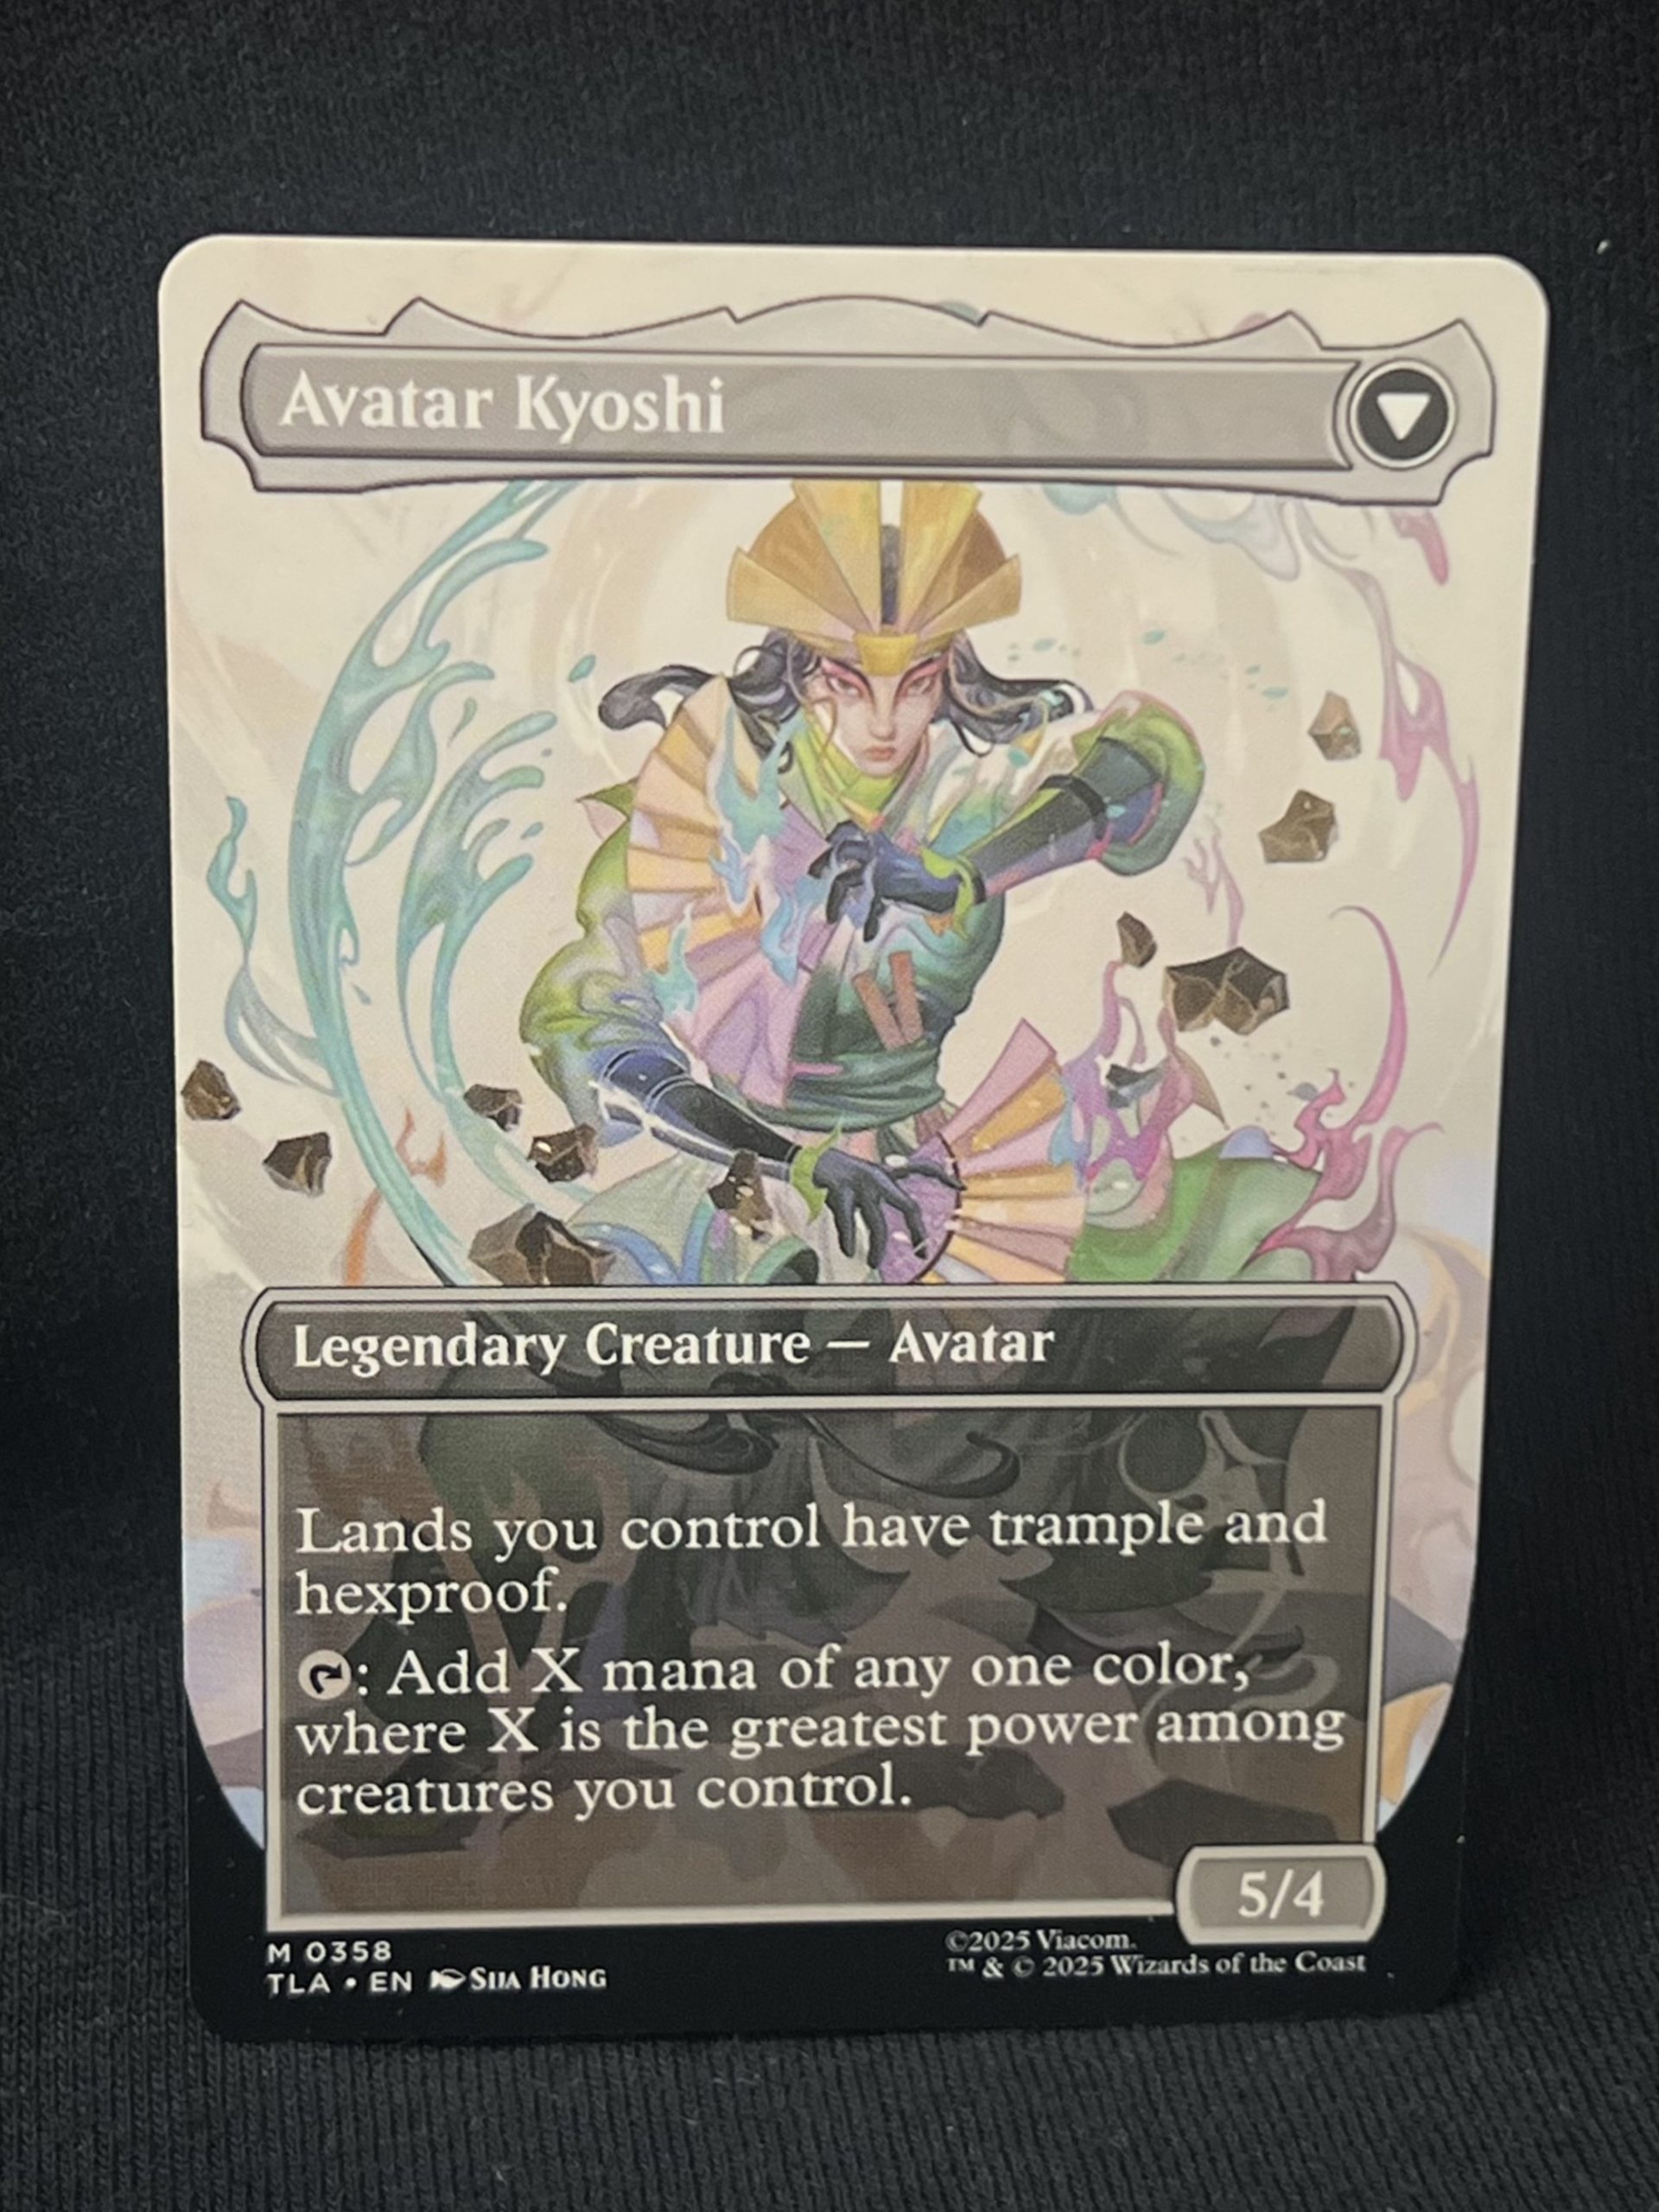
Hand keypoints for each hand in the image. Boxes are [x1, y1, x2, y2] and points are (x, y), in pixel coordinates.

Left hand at [807, 822, 957, 939]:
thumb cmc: (920, 877)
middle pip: (841, 852)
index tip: (828, 841)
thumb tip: (855, 878)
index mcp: (880, 843)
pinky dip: (871, 924)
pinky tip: (869, 937)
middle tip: (813, 875)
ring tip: (831, 918)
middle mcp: (877, 852)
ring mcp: (878, 868)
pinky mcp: (883, 886)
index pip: (853, 828)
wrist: (942, 885)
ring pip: (844, 881)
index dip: (838, 833)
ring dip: (834, 901)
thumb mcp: (897, 863)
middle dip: (823, 863)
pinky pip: (871, 907)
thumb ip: (877, 864)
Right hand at [810, 1148, 960, 1267]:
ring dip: (878, 1246)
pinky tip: (849, 1251)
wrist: (812, 1161)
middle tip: (921, 1252)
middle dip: (917, 1230)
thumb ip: (888, 1193)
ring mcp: (860, 1183)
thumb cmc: (844, 1176)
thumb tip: (905, 1213)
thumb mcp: (870, 1179)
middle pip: (907, 1206)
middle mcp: (878, 1176)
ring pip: (877, 1222)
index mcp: (887, 1172)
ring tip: (874, 1262)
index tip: (962, 1186)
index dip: (943, 1176)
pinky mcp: (840, 1191)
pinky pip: (847, 1221)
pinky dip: (847, 1238)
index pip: (922, 1168)